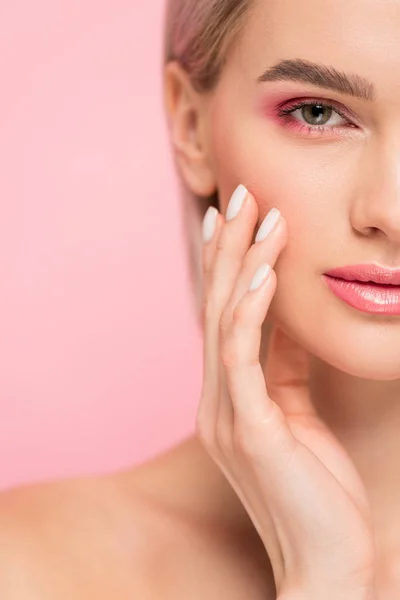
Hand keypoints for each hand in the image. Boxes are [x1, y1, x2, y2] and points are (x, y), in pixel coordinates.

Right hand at [197, 186, 376, 598]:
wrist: (326, 563)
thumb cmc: (316, 489)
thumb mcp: (297, 414)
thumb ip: (283, 367)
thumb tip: (285, 319)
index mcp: (227, 396)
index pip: (221, 316)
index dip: (225, 265)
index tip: (233, 219)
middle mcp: (215, 399)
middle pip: (216, 307)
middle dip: (228, 248)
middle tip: (239, 195)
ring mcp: (225, 414)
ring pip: (224, 321)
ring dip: (241, 264)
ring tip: (259, 215)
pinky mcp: (247, 429)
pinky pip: (241, 357)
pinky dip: (250, 310)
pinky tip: (262, 273)